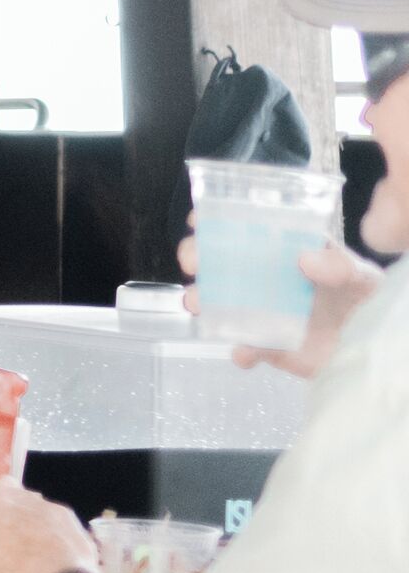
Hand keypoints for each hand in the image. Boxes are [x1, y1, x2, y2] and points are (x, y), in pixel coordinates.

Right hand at [177, 235, 382, 381]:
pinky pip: (248, 349)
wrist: (377, 351)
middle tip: (194, 262)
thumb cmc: (368, 302)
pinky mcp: (270, 347)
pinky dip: (242, 352)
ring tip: (198, 304)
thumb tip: (303, 259)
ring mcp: (264, 313)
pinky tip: (246, 352)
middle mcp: (267, 279)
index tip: (198, 220)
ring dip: (202, 301)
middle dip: (199, 258)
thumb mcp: (361, 277)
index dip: (218, 220)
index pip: (248, 229)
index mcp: (287, 252)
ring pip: (220, 304)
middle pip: (222, 262)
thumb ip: (339, 266)